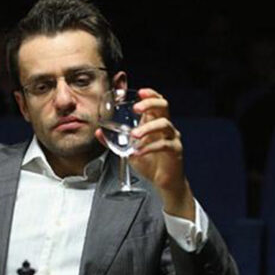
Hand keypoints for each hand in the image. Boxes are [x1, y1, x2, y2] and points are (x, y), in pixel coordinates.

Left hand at [96, 88, 195, 219]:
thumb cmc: (149, 163)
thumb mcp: (129, 150)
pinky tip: (139, 152)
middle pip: (164, 106)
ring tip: (134, 136)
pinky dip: (150, 148)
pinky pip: (164, 145)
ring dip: (147, 128)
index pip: (157, 102)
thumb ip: (114, 141)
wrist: (163, 182)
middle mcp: (166, 127)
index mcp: (155, 123)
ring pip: (164, 124)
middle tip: (136, 108)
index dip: (151, 95)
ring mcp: (172, 138)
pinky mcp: (175, 150)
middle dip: (150, 104)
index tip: (140, 92)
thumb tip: (98, 132)